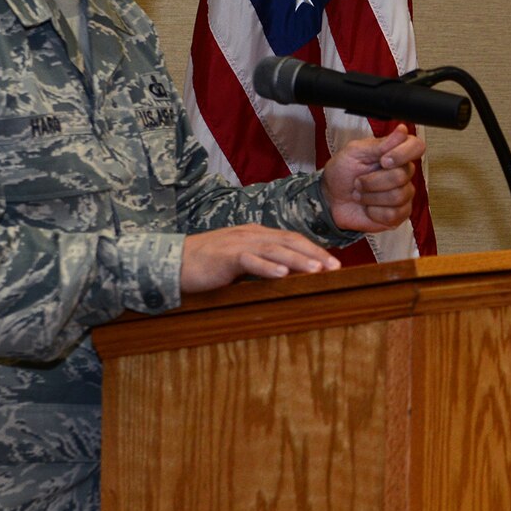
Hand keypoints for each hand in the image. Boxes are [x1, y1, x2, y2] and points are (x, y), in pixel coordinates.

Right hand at [181, 224, 339, 293]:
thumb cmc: (208, 265)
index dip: (314, 250)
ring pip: (274, 249)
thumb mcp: (241, 261)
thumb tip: (289, 276)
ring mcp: (238, 244)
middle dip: (314, 253)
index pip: (292, 239)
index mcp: (256, 234)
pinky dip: (266, 266)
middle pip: (289, 241)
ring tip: (317, 270)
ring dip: (297, 259)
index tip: (334, 264)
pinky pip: (249, 260)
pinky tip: (282, 274)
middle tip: (335, 267)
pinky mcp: (225, 257)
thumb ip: (263, 263)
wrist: (174, 261)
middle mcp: (251, 234)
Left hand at [321, 126, 426, 232]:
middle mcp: (403, 172)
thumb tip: (402, 131)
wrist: (331, 199)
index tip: (383, 160)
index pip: (417, 147)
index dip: (403, 154)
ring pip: (397, 196)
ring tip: (360, 194)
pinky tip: (368, 208)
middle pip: (402, 175)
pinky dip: (374, 212)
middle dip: (373, 180)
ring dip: (371, 197)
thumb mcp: (354, 152)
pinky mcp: (399, 214)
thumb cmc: (342, 173)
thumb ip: (380, 144)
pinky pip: (393, 214)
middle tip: (358, 181)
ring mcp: (403, 194)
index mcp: (394, 153)